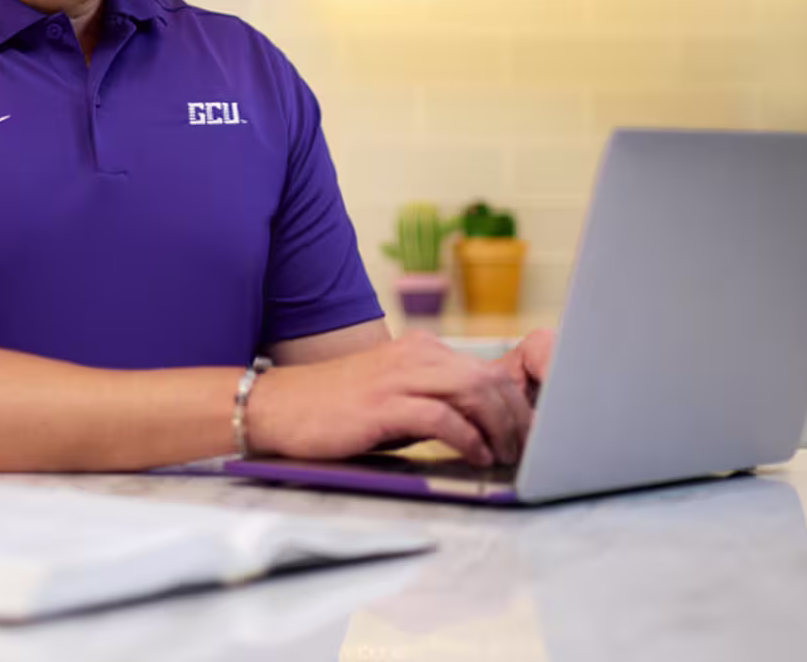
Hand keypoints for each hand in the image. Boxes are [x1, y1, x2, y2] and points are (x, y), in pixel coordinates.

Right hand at [244, 328, 555, 467]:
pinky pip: (443, 418)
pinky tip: (475, 456)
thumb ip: (432, 399)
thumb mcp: (392, 394)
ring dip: (499, 429)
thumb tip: (481, 426)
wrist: (279, 406)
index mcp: (420, 350)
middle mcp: (415, 355)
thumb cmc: (336, 408)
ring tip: (505, 455)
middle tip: (526, 452)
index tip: (527, 435)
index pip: (486, 372)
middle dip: (516, 420)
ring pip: (473, 393)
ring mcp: (399, 377)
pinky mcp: (384, 404)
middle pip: (489, 381)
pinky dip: (468, 439)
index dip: (515, 405)